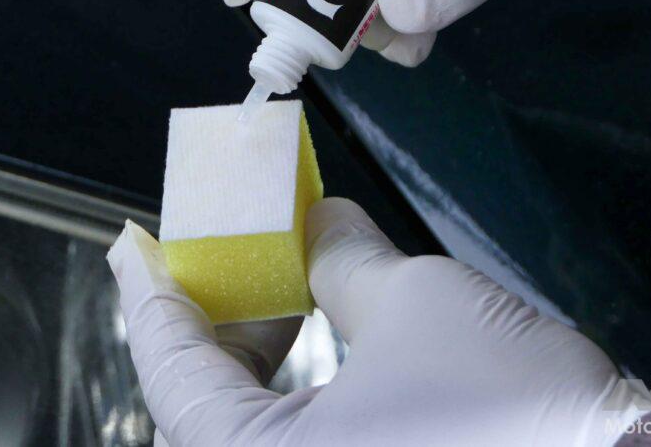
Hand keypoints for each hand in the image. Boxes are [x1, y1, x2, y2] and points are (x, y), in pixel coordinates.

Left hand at [107, 198, 645, 445]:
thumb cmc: (519, 412)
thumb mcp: (418, 305)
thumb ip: (347, 260)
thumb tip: (322, 224)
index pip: (172, 373)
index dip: (148, 296)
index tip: (131, 246)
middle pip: (206, 402)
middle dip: (213, 318)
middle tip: (224, 251)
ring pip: (254, 422)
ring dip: (260, 348)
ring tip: (282, 281)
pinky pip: (304, 437)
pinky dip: (300, 384)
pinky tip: (323, 332)